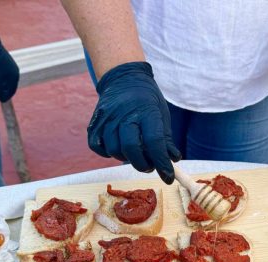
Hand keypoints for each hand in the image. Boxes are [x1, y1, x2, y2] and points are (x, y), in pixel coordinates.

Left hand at [0, 38, 19, 101]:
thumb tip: (2, 99)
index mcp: (14, 76)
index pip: (12, 90)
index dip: (5, 96)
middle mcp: (15, 71)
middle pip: (8, 84)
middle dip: (0, 88)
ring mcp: (11, 65)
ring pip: (5, 78)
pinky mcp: (6, 61)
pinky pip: (3, 72)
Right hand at [87, 62, 181, 183]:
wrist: (124, 79)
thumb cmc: (147, 100)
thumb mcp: (162, 114)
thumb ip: (165, 139)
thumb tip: (172, 160)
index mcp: (146, 111)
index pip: (154, 142)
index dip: (162, 163)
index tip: (168, 177)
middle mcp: (124, 114)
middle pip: (131, 148)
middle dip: (143, 164)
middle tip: (150, 165)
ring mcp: (106, 118)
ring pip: (114, 150)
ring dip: (126, 158)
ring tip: (135, 153)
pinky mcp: (94, 123)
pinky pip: (98, 147)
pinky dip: (108, 153)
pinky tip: (118, 148)